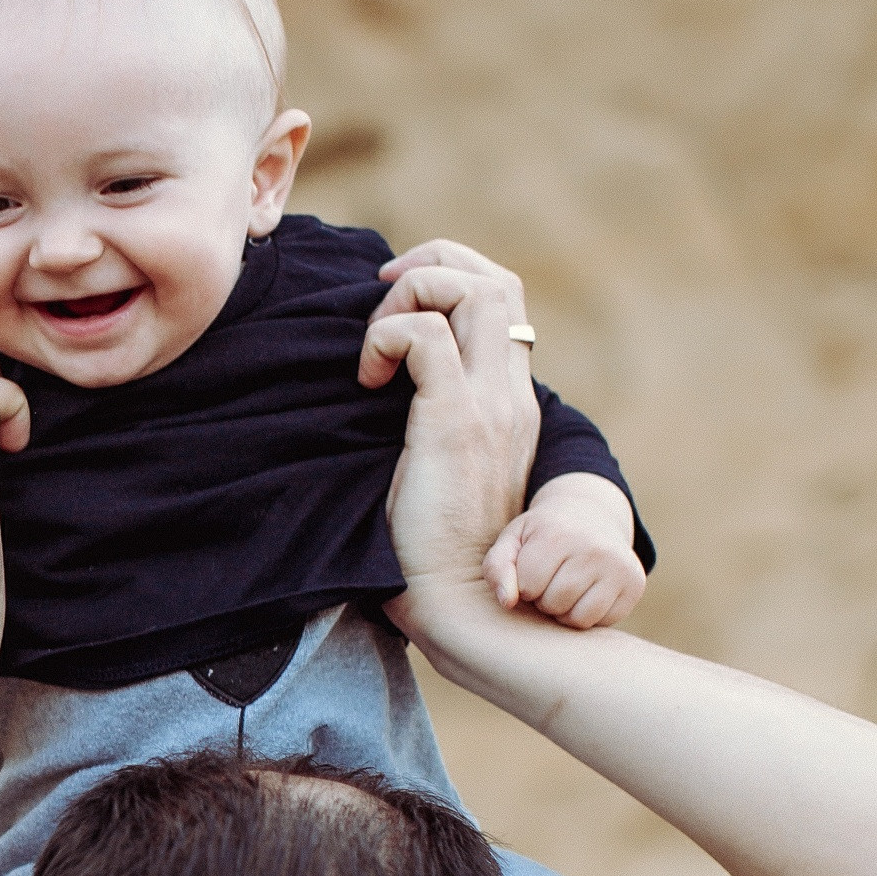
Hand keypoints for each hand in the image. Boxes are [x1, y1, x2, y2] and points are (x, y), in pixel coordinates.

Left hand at [363, 241, 539, 644]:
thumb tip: (385, 396)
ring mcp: (489, 407)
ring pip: (472, 290)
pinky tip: (366, 380)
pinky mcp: (455, 423)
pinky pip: (423, 335)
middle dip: (433, 266)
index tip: (394, 305)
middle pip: (496, 280)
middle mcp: (509, 397)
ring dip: (412, 295)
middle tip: (381, 299)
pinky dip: (386, 335)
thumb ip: (433, 428)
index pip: (503, 302)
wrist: (463, 609)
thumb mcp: (440, 473)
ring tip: (374, 345)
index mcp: (510, 405)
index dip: (449, 280)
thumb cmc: (435, 555)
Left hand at [487, 473, 645, 630]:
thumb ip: (497, 568)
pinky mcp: (635, 585)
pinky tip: (586, 593)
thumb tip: (507, 602)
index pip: (528, 587)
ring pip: (579, 618)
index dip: (524, 585)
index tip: (532, 570)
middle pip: (554, 603)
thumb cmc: (542, 535)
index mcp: (558, 534)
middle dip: (544, 599)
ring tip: (564, 589)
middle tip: (550, 580)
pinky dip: (589, 615)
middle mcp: (594, 548)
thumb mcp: (513, 540)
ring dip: (564, 612)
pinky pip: (602, 622)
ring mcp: (619, 567)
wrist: (590, 516)